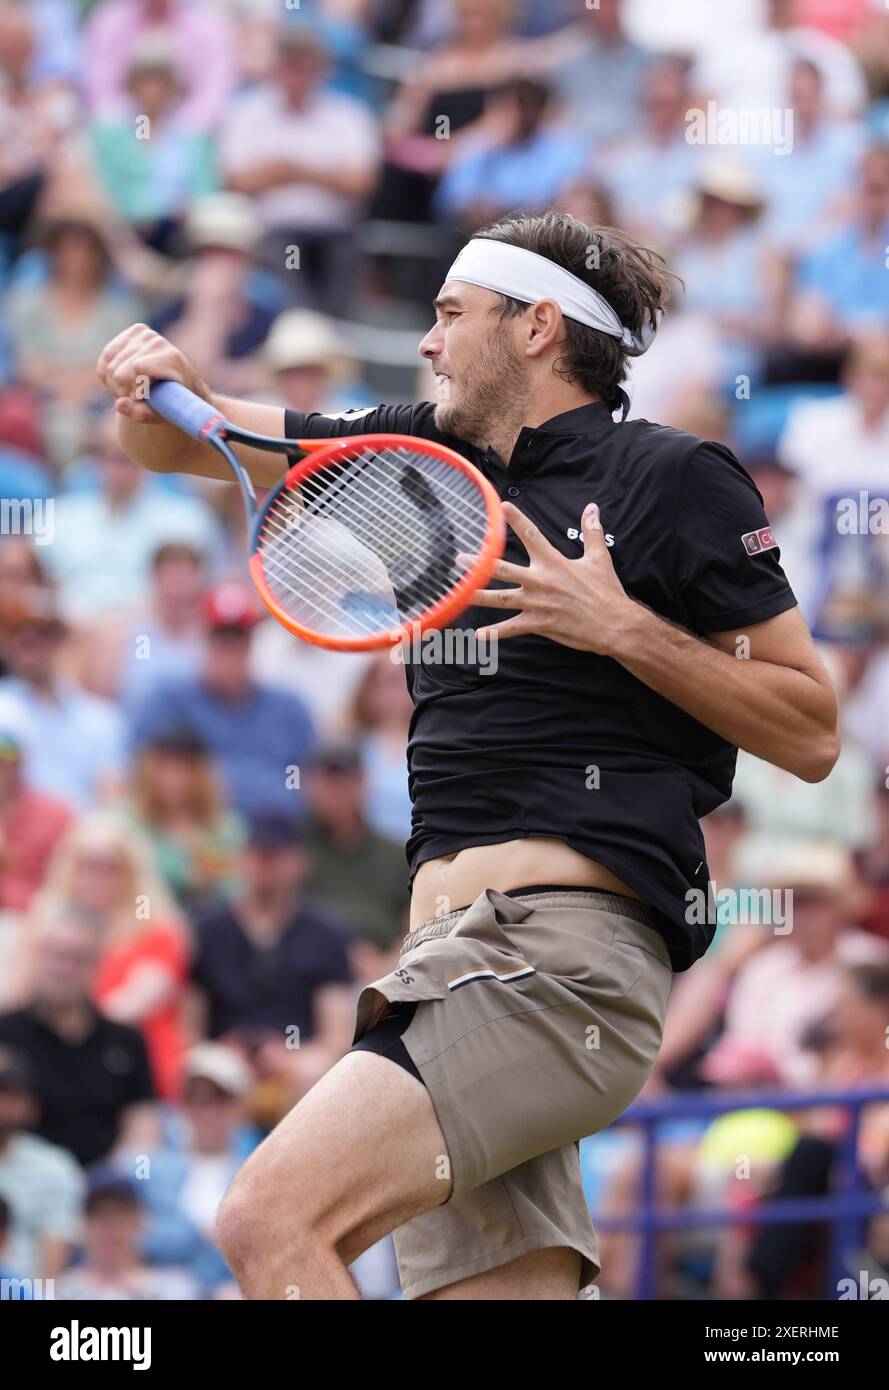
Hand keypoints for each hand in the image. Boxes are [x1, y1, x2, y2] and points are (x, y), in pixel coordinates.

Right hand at [96, 323, 209, 424]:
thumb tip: (119, 404)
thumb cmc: (170, 402)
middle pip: (120, 371)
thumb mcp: (158, 415)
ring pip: (110, 366)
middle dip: (122, 391)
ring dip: (114, 385)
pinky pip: (106, 357)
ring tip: (130, 391)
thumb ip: (139, 414)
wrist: (176, 384)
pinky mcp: (131, 332)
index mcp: (170, 358)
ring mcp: (143, 334)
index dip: (133, 388)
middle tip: (134, 398)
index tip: (140, 399)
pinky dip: (106, 375)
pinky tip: (119, 383)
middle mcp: (156, 341)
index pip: (137, 368)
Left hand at [470, 501, 637, 654]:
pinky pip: (512, 628)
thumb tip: (592, 508)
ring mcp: (537, 603)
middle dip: (479, 563)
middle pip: (502, 568)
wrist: (614, 624)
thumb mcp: (599, 558)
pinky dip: (494, 632)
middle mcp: (540, 581)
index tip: (501, 507)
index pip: (531, 535)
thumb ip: (592, 532)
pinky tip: (477, 635)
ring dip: (478, 595)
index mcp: (554, 562)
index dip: (516, 520)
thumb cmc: (606, 591)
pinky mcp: (539, 624)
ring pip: (500, 598)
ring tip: (459, 592)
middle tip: (459, 559)